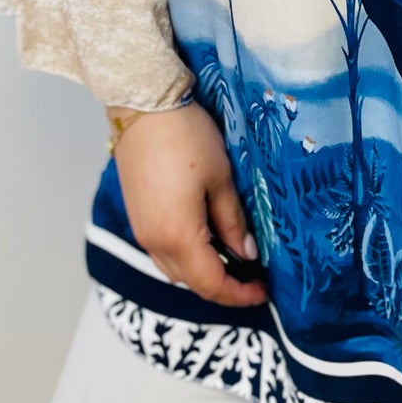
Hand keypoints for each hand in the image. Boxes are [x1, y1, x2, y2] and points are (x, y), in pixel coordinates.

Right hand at [108, 100, 267, 306]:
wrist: (143, 107)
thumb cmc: (187, 138)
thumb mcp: (220, 178)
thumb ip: (233, 221)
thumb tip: (247, 254)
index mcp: (178, 237)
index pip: (211, 284)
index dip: (239, 294)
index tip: (264, 291)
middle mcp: (154, 242)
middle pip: (190, 281)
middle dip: (223, 285)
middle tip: (254, 276)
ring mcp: (142, 229)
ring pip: (174, 268)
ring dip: (203, 271)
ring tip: (234, 258)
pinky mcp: (137, 215)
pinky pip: (162, 250)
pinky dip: (186, 255)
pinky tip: (206, 238)